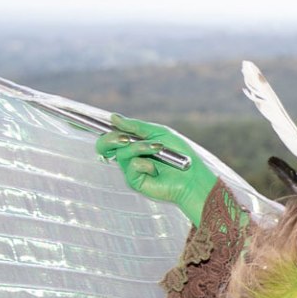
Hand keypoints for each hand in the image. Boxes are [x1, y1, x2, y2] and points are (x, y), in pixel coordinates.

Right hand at [95, 114, 216, 225]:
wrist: (193, 177)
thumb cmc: (180, 154)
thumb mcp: (159, 133)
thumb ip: (136, 126)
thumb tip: (113, 117)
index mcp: (134, 141)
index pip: (112, 133)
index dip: (106, 128)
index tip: (103, 121)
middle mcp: (129, 155)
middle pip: (105, 145)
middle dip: (111, 138)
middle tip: (125, 138)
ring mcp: (131, 168)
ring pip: (122, 153)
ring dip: (140, 147)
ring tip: (159, 148)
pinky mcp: (134, 181)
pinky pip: (133, 166)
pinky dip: (146, 164)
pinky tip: (157, 169)